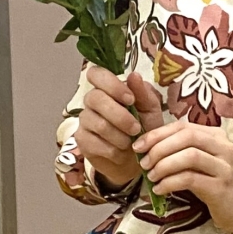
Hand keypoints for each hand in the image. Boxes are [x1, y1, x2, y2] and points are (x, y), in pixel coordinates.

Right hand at [74, 66, 163, 188]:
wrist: (137, 160)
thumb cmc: (144, 129)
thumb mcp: (150, 110)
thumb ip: (143, 93)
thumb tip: (134, 75)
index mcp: (108, 88)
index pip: (96, 74)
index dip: (111, 84)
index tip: (130, 99)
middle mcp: (92, 101)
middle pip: (95, 98)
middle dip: (120, 116)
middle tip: (136, 128)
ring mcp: (85, 120)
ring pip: (98, 123)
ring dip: (119, 136)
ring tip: (131, 142)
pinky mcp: (82, 140)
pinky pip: (95, 143)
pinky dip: (113, 151)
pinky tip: (120, 153)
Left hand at [133, 120, 232, 233]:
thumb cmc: (217, 183)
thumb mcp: (201, 162)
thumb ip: (181, 151)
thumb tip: (147, 148)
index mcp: (216, 136)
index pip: (183, 126)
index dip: (157, 134)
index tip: (138, 146)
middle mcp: (223, 147)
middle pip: (186, 137)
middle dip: (159, 148)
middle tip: (144, 163)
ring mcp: (224, 167)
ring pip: (189, 156)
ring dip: (164, 165)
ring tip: (151, 176)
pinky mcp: (220, 187)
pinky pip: (190, 179)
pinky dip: (170, 183)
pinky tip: (159, 190)